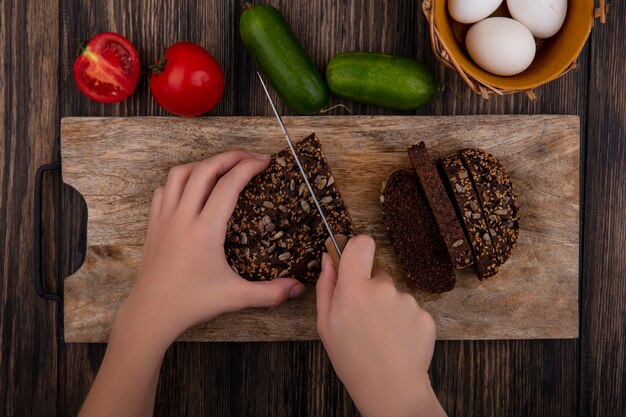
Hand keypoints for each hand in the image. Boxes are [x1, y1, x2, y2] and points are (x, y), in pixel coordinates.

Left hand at [119, 151, 304, 345]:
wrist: (151, 313)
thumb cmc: (191, 303)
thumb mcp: (235, 298)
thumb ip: (270, 292)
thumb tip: (297, 287)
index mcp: (205, 230)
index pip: (229, 185)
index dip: (248, 167)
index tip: (264, 162)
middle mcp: (183, 217)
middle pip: (205, 169)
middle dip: (230, 157)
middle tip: (250, 158)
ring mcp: (165, 218)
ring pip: (180, 173)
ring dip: (203, 164)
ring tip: (222, 168)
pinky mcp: (154, 224)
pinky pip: (164, 189)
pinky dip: (180, 180)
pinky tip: (192, 188)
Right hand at [316, 235, 446, 416]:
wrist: (390, 389)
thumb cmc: (353, 360)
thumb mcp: (326, 324)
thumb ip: (326, 286)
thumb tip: (329, 258)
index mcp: (354, 290)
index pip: (362, 244)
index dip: (358, 248)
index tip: (355, 259)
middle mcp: (383, 289)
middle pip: (377, 274)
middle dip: (371, 289)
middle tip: (365, 318)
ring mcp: (407, 302)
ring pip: (394, 293)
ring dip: (388, 307)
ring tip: (381, 334)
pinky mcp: (424, 314)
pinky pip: (410, 308)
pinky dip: (404, 320)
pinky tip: (396, 340)